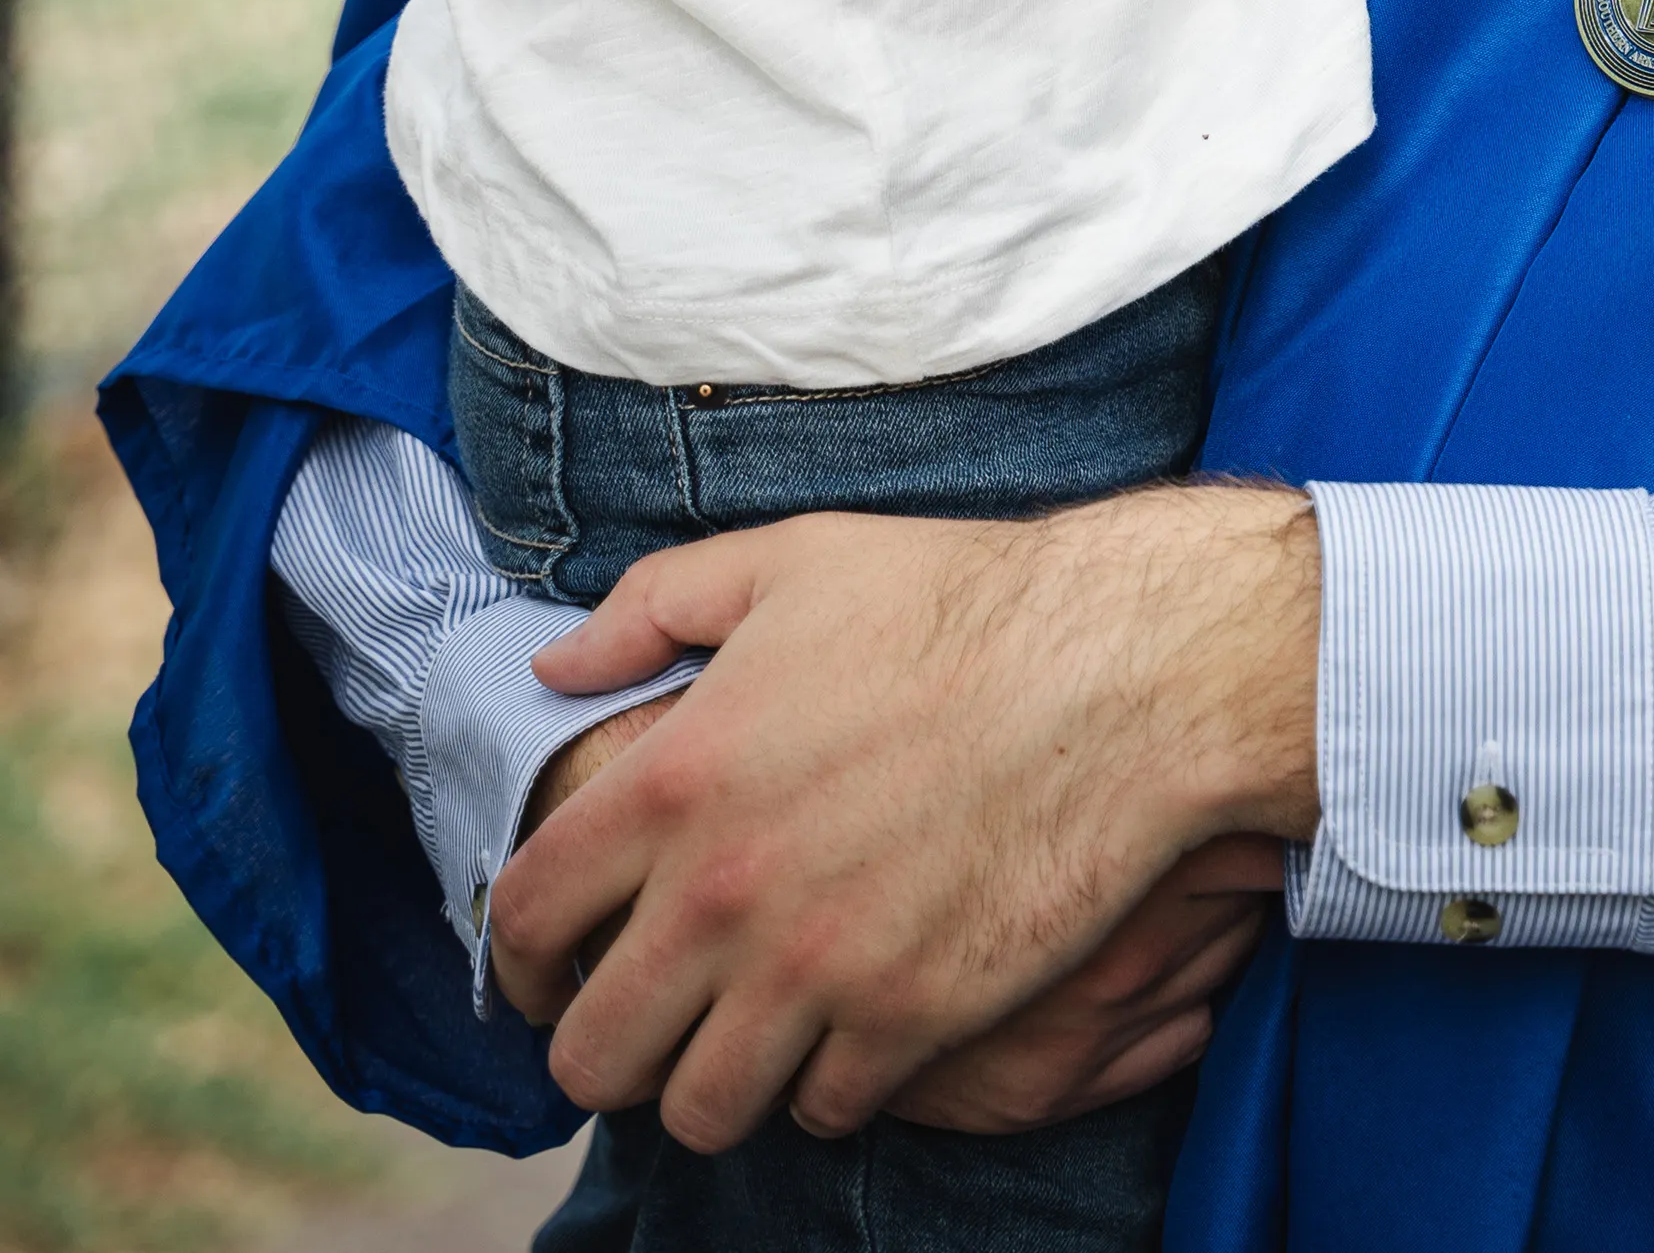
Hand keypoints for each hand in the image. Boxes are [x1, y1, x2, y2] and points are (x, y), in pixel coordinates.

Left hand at [492, 483, 1318, 1151]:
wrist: (1115, 667)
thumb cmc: (956, 601)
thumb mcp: (790, 561)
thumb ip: (651, 607)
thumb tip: (555, 661)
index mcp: (675, 780)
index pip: (524, 918)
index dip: (518, 960)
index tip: (547, 970)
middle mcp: (724, 895)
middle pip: (593, 1056)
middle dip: (602, 1050)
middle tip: (645, 1022)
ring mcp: (816, 971)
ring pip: (699, 1112)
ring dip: (710, 1083)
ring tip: (743, 1038)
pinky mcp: (907, 1019)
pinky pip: (823, 1111)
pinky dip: (826, 1086)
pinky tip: (849, 1028)